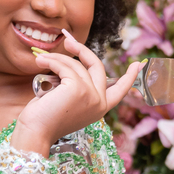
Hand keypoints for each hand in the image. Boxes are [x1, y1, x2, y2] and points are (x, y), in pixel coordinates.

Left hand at [9, 29, 143, 155]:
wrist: (35, 133)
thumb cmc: (45, 120)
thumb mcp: (68, 102)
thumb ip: (77, 87)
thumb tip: (71, 63)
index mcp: (100, 108)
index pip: (120, 91)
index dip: (129, 76)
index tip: (138, 64)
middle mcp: (99, 102)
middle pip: (97, 66)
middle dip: (82, 50)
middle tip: (68, 40)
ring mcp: (91, 94)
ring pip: (75, 64)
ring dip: (56, 58)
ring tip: (40, 60)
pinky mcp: (78, 88)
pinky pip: (64, 66)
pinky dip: (50, 61)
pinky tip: (40, 63)